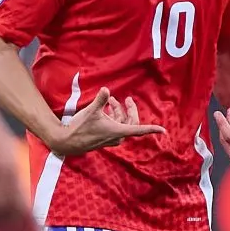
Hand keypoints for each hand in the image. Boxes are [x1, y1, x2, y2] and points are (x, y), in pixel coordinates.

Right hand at [49, 87, 165, 156]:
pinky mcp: (105, 139)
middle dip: (129, 110)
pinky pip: (115, 127)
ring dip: (118, 112)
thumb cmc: (79, 127)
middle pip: (131, 122)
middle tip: (127, 99)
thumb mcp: (91, 111)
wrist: (66, 142)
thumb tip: (106, 89)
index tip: (163, 130)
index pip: (139, 129)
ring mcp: (111, 139)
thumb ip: (100, 99)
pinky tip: (106, 109)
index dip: (152, 129)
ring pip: (121, 123)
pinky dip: (113, 117)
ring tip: (110, 101)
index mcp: (118, 131)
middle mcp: (117, 136)